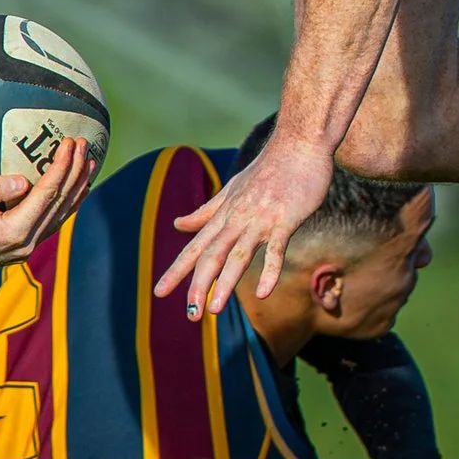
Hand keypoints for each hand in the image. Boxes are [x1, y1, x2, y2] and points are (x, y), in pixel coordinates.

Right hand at [0, 138, 94, 275]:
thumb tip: (23, 181)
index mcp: (13, 231)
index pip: (46, 194)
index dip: (61, 167)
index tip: (68, 143)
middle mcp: (27, 242)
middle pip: (60, 203)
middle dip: (75, 171)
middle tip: (83, 144)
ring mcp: (28, 246)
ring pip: (62, 214)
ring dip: (78, 187)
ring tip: (89, 162)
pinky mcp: (26, 245)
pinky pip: (54, 221)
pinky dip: (68, 202)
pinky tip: (76, 188)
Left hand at [155, 134, 332, 316]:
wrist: (299, 144)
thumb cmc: (268, 169)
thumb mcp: (231, 190)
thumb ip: (206, 212)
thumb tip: (178, 224)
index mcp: (224, 215)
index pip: (195, 247)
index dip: (177, 270)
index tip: (159, 292)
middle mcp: (237, 219)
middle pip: (212, 256)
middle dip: (198, 285)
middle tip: (190, 314)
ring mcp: (260, 220)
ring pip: (238, 255)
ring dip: (225, 283)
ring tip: (214, 310)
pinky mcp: (285, 219)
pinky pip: (276, 249)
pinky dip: (270, 271)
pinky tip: (263, 293)